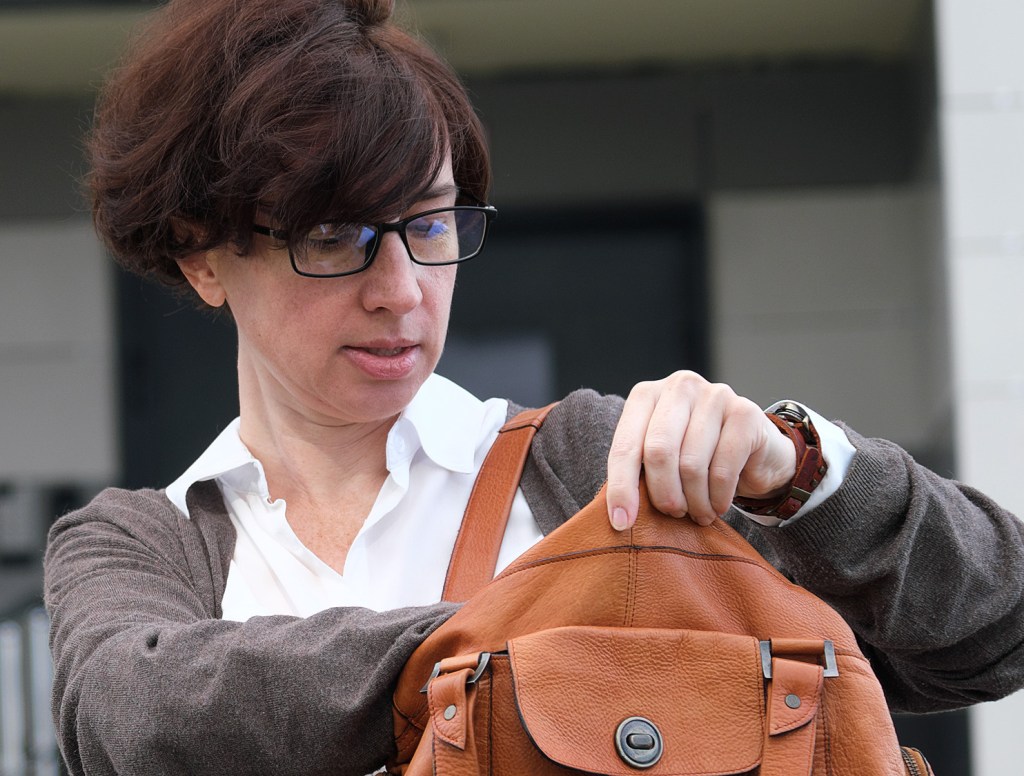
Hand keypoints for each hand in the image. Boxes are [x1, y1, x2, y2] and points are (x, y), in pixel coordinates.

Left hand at [606, 371, 796, 528]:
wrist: (755, 451)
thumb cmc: (697, 456)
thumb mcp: (662, 459)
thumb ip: (639, 472)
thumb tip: (618, 515)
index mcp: (646, 395)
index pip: (625, 445)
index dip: (621, 487)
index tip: (620, 523)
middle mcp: (679, 387)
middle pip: (658, 452)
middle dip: (663, 494)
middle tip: (673, 514)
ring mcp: (715, 396)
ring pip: (691, 464)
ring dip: (694, 501)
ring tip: (698, 513)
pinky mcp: (746, 413)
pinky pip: (723, 470)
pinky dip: (718, 498)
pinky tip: (718, 506)